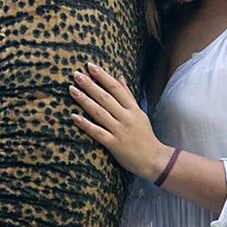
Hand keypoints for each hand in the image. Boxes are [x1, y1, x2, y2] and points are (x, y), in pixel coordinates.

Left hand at [68, 61, 167, 179]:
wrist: (155, 160)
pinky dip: (86, 124)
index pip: (116, 88)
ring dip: (84, 100)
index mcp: (133, 109)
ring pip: (100, 113)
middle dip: (90, 85)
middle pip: (106, 98)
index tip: (90, 66)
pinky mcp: (114, 145)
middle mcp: (126, 118)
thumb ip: (128, 96)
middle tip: (76, 74)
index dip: (103, 76)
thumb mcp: (139, 113)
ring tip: (72, 90)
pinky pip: (97, 132)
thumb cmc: (145, 136)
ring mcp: (120, 131)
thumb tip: (119, 77)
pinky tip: (74, 117)